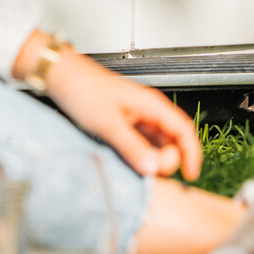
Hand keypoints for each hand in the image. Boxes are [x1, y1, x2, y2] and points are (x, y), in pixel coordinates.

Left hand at [41, 51, 203, 179]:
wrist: (62, 78)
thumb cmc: (84, 92)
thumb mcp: (108, 124)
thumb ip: (132, 147)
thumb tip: (153, 169)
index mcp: (152, 105)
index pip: (184, 130)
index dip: (191, 153)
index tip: (189, 175)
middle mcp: (150, 110)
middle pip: (173, 139)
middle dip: (168, 159)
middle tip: (150, 171)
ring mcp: (138, 117)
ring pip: (158, 143)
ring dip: (154, 159)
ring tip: (138, 169)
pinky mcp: (126, 124)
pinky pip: (143, 143)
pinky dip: (142, 155)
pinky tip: (130, 164)